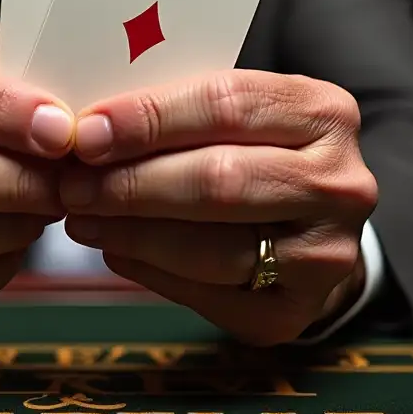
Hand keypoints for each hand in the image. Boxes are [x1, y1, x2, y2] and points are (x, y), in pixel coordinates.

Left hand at [59, 71, 377, 344]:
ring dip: (132, 231)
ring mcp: (327, 253)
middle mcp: (340, 183)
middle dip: (132, 182)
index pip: (227, 104)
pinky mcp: (298, 309)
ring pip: (213, 246)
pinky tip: (114, 249)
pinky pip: (210, 293)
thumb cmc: (254, 148)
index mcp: (324, 111)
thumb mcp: (237, 109)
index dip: (150, 118)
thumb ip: (179, 108)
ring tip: (81, 217)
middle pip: (220, 179)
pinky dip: (151, 270)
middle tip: (72, 182)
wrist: (311, 220)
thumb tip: (87, 123)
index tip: (87, 130)